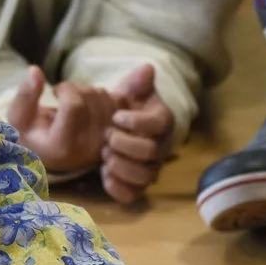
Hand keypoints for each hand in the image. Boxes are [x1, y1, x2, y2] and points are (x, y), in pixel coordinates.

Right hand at [5, 67, 114, 181]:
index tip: (55, 91)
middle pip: (90, 98)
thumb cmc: (32, 135)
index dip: (64, 89)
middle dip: (76, 88)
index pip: (73, 106)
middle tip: (65, 98)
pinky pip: (120, 101)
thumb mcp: (19, 119)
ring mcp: (107, 142)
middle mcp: (89, 148)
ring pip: (105, 96)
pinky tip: (92, 104)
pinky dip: (106, 94)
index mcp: (63, 147)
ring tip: (76, 102)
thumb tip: (35, 70)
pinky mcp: (119, 136)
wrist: (52, 155)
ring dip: (90, 91)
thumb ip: (25, 96)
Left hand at [96, 63, 173, 203]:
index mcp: (162, 122)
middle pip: (151, 151)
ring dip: (120, 165)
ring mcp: (150, 169)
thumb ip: (137, 81)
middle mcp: (161, 148)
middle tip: (106, 136)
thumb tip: (147, 69)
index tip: (116, 117)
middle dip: (124, 143)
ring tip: (104, 155)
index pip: (160, 123)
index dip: (137, 121)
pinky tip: (103, 173)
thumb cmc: (125, 109)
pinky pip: (132, 195)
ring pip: (144, 177)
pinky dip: (117, 187)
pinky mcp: (136, 186)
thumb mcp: (130, 91)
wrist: (115, 131)